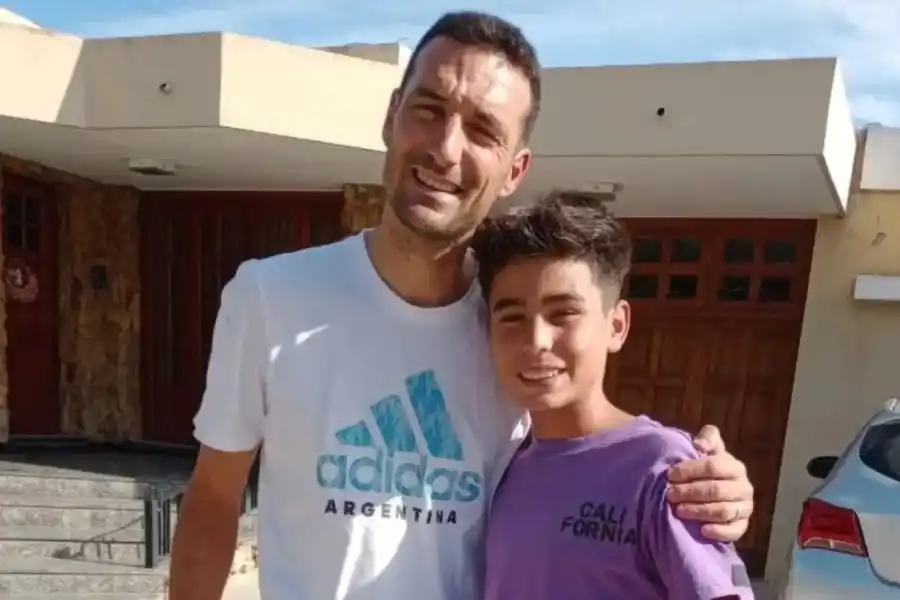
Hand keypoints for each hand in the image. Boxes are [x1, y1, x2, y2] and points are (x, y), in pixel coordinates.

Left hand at [667, 425, 754, 541]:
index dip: (690, 470)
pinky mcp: (743, 526)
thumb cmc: (708, 469)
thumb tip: (699, 444)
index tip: (670, 474)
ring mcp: (745, 508)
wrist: (718, 492)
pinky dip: (718, 531)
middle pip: (716, 490)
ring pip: (723, 511)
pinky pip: (734, 531)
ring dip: (699, 511)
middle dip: (690, 492)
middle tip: (670, 494)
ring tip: (679, 510)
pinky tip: (702, 531)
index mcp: (735, 467)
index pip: (713, 466)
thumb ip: (708, 438)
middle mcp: (744, 487)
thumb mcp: (709, 450)